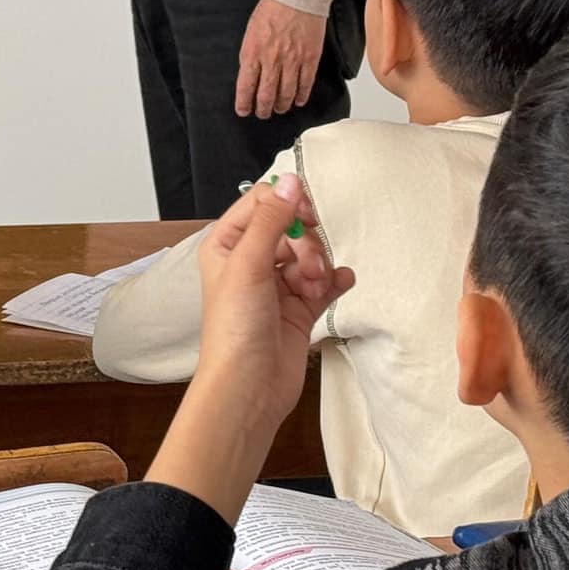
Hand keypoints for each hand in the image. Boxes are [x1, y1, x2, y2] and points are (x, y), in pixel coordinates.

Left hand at [196, 173, 351, 423]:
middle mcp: (250, 262)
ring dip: (319, 266)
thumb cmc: (233, 330)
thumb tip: (290, 181)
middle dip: (306, 243)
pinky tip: (341, 283)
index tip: (306, 216)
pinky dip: (335, 281)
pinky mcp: (299, 310)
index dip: (287, 205)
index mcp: (227, 244)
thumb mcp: (248, 264)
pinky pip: (325, 282)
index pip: (262, 203)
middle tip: (307, 267)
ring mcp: (276, 286)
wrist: (249, 388)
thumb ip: (271, 220)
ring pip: (310, 255)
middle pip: (291, 228)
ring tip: (314, 287)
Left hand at [235, 0, 326, 118]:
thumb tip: (251, 74)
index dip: (244, 103)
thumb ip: (250, 54)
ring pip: (286, 93)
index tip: (243, 110)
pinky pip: (305, 83)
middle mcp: (272, 60)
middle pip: (266, 95)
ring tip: (279, 109)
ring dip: (281, 105)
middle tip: (262, 113)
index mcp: (253, 52)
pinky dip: (301, 95)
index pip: (246, 86)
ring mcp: (292, 61)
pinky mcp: (310, 58)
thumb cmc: (272, 9)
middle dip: (263, 109)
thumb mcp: (251, 31)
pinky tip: (298, 100)